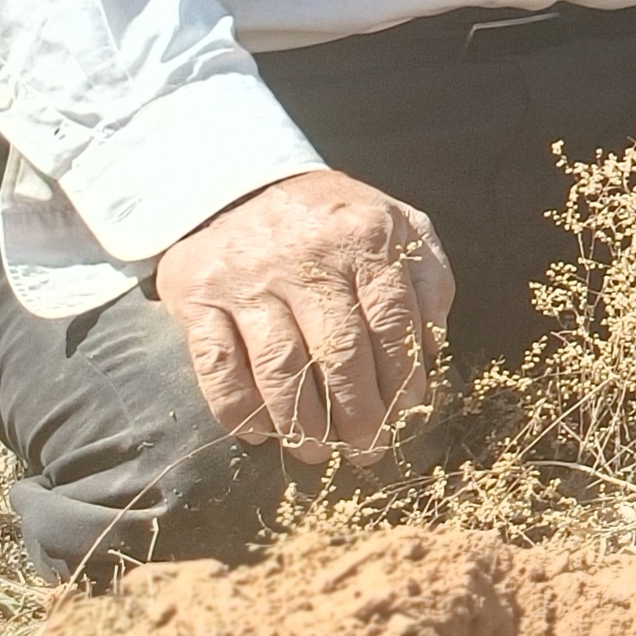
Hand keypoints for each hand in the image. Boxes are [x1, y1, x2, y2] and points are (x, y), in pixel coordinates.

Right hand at [158, 170, 454, 467]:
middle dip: (358, 412)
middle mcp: (307, 258)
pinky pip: (217, 365)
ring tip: (316, 451)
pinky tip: (258, 434)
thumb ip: (427, 277)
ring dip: (301, 421)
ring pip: (279, 366)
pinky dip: (237, 407)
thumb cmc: (332, 220)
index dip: (403, 377)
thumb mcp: (396, 224)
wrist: (236, 184)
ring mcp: (249, 280)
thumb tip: (435, 347)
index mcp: (365, 239)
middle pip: (339, 351)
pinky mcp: (199, 299)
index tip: (408, 415)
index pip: (392, 322)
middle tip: (367, 451)